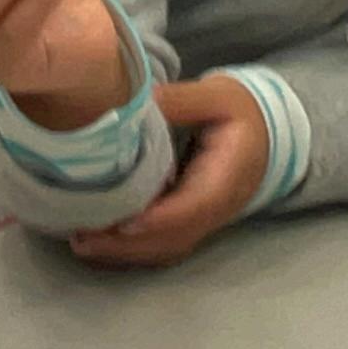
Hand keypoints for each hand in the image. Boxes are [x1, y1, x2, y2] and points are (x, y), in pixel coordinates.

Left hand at [72, 76, 267, 267]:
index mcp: (227, 177)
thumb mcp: (217, 96)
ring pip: (166, 248)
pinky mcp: (190, 222)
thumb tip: (136, 103)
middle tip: (81, 237)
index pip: (194, 206)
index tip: (123, 223)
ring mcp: (205, 221)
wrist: (266, 134)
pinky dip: (131, 250)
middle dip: (128, 244)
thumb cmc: (239, 112)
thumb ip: (179, 100)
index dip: (160, 219)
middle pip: (174, 237)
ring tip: (81, 242)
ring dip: (125, 252)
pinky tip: (99, 242)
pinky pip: (162, 245)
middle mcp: (217, 208)